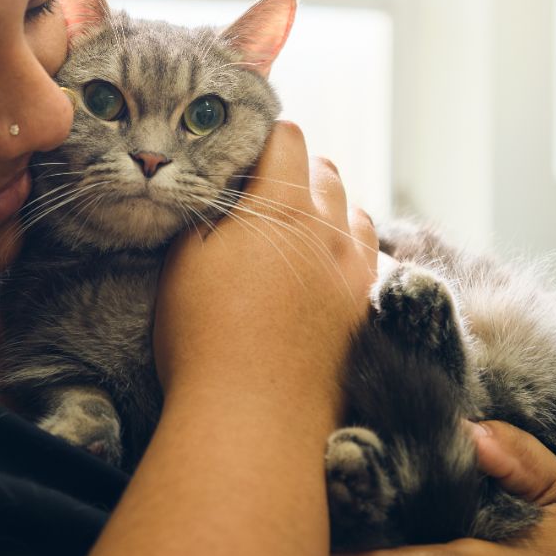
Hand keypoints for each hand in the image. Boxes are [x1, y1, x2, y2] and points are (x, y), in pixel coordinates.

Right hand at [154, 121, 376, 427]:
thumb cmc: (205, 335)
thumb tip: (218, 190)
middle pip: (325, 172)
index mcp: (284, 207)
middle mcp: (330, 232)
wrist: (253, 420)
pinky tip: (326, 268)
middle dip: (296, 169)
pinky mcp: (364, 312)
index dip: (262, 135)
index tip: (242, 150)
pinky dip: (350, 250)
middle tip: (262, 191)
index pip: (287, 139)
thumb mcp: (184, 260)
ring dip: (329, 208)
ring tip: (296, 228)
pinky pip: (371, 260)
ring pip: (354, 213)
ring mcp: (355, 273)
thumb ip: (207, 212)